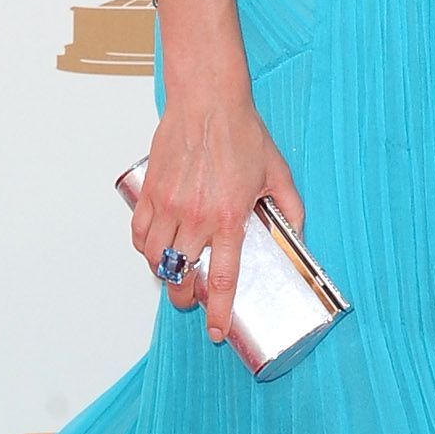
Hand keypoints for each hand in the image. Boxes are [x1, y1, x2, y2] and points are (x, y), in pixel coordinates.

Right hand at [130, 96, 303, 343]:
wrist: (207, 101)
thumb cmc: (241, 132)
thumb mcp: (278, 174)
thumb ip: (289, 209)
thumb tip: (295, 235)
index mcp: (229, 218)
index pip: (223, 279)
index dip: (219, 312)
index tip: (216, 332)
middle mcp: (195, 217)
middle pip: (181, 277)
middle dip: (185, 297)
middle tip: (190, 299)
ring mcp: (168, 205)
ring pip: (155, 260)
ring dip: (163, 274)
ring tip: (173, 274)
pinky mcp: (150, 192)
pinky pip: (139, 235)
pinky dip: (145, 249)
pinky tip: (155, 249)